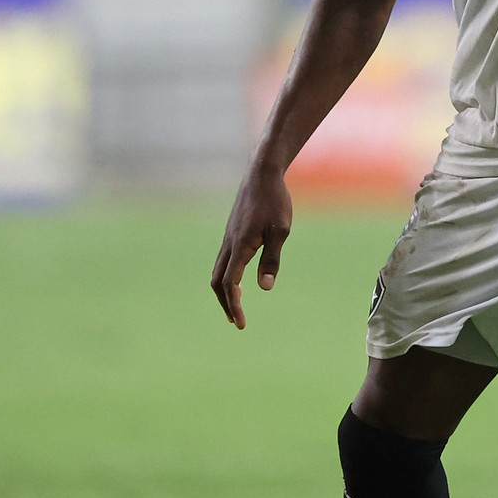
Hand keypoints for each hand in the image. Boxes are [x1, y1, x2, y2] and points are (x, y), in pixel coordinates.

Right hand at [210, 162, 292, 329]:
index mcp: (240, 246)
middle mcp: (229, 244)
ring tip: (235, 306)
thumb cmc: (275, 201)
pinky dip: (226, 277)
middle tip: (236, 321)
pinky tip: (238, 281)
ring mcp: (228, 238)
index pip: (230, 283)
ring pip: (217, 271)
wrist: (261, 175)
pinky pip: (223, 261)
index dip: (234, 305)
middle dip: (225, 303)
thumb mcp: (281, 231)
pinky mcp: (232, 233)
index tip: (241, 323)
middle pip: (217, 281)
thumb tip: (265, 288)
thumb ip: (272, 259)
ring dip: (224, 291)